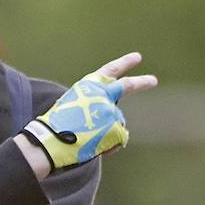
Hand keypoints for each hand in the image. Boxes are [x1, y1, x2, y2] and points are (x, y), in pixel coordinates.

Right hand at [20, 52, 155, 171]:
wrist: (52, 140)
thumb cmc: (58, 127)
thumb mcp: (76, 108)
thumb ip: (96, 107)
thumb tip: (116, 124)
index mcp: (88, 86)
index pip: (110, 71)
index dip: (124, 63)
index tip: (137, 57)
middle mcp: (102, 93)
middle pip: (127, 86)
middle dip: (142, 82)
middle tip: (153, 80)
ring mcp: (111, 107)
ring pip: (118, 122)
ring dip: (108, 133)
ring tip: (87, 139)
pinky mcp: (116, 124)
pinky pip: (119, 139)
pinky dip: (110, 146)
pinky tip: (94, 147)